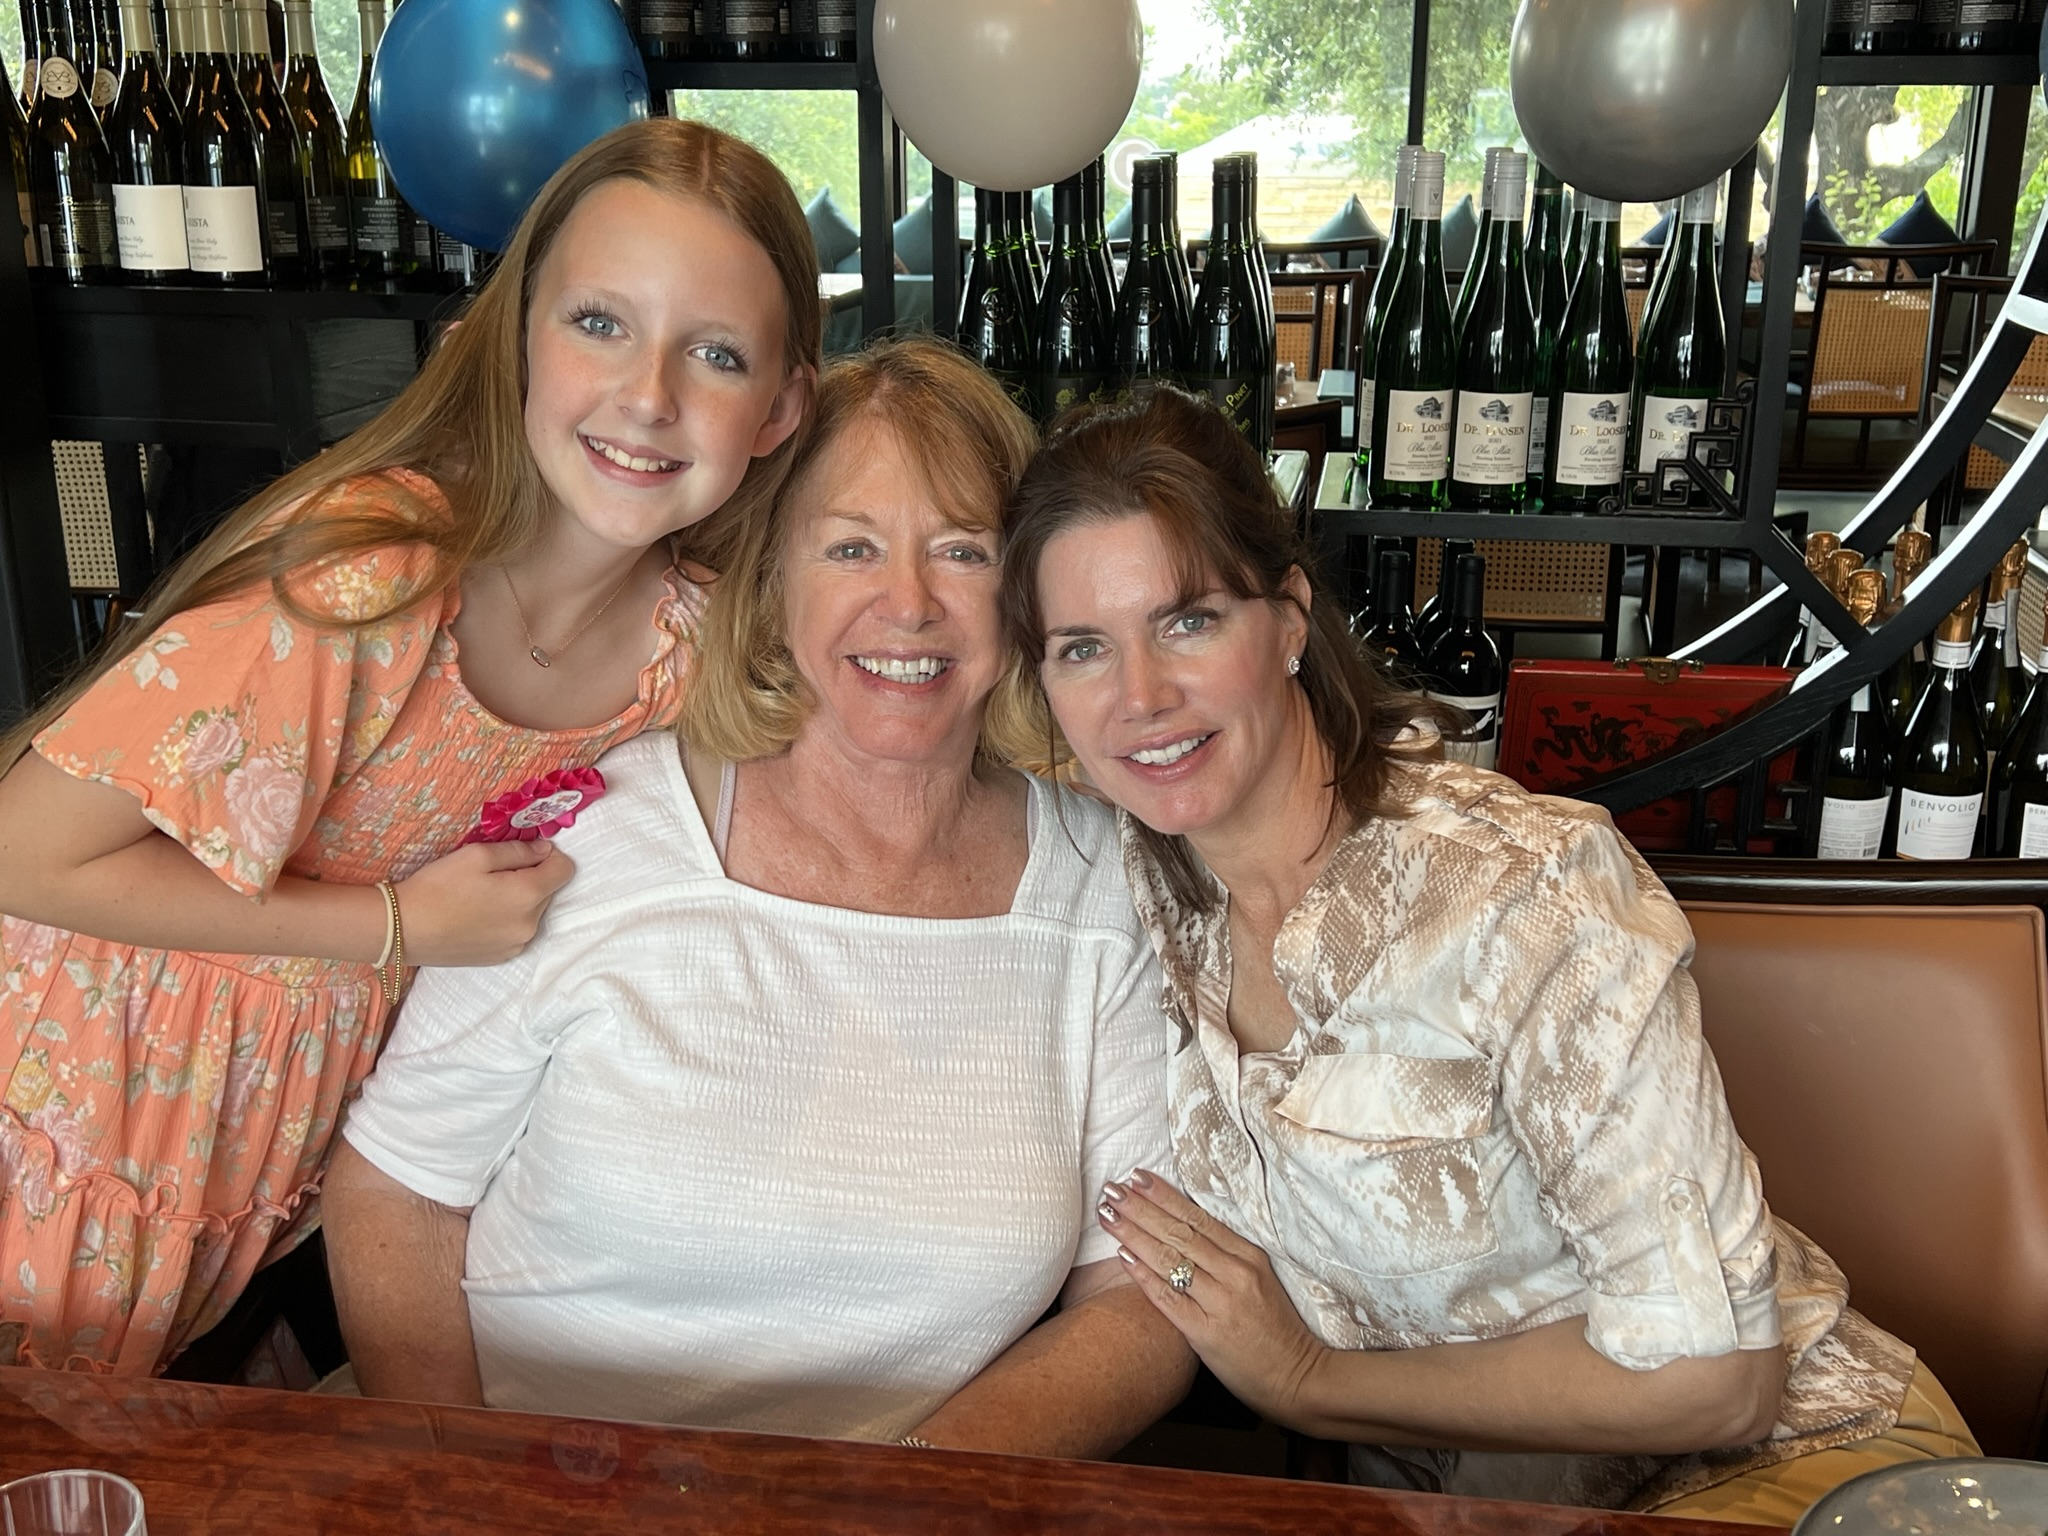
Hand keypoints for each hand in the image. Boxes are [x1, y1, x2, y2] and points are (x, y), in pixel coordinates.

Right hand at [393, 840, 575, 966]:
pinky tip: (478, 915)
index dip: (550, 855)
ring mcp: (517, 945)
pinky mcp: (501, 958)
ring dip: (519, 900)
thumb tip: (545, 849)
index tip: (525, 853)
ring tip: (482, 896)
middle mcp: (530, 924)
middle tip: (494, 874)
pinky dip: (507, 920)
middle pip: (549, 891)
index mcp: (528, 895)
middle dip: (531, 878)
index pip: (565, 869)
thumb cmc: (438, 887)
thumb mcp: (477, 855)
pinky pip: (517, 931)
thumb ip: (518, 851)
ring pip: (533, 912)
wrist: (403, 929)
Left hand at [1099, 1170, 1327, 1424]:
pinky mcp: (1207, 1333)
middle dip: (1141, 1208)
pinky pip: (1169, 1298)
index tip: (1137, 1177)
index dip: (1166, 1196)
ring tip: (1108, 1214)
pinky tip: (1123, 1257)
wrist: (1300, 1378)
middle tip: (1112, 1189)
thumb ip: (1227, 1257)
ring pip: (1170, 1259)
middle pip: (1180, 1233)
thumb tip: (1184, 1232)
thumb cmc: (1277, 1330)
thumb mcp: (1259, 1281)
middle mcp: (1236, 1273)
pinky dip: (1144, 1275)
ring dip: (1134, 1233)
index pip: (1199, 1218)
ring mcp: (1222, 1302)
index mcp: (1250, 1256)